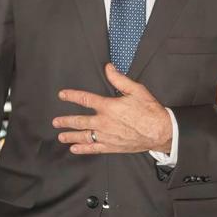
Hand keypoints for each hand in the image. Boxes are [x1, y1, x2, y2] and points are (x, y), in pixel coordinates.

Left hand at [54, 64, 171, 153]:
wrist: (160, 131)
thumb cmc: (150, 110)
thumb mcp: (136, 90)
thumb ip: (119, 79)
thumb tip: (108, 68)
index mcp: (108, 106)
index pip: (85, 99)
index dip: (72, 96)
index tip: (62, 95)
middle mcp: (104, 122)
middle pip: (79, 121)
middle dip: (66, 120)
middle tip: (56, 121)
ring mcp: (106, 136)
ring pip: (83, 136)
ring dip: (70, 136)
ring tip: (61, 135)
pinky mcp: (112, 146)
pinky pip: (93, 148)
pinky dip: (82, 149)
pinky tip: (74, 149)